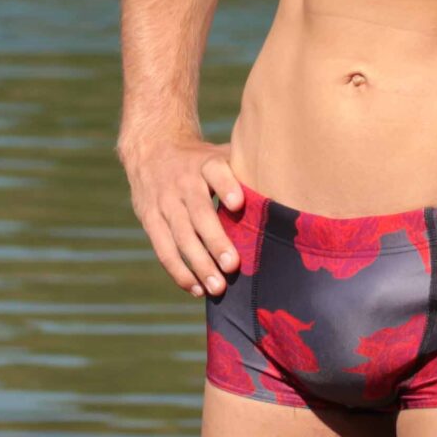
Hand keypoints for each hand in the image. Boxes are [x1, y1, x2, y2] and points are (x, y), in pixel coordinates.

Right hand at [119, 131, 245, 296]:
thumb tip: (287, 191)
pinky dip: (179, 272)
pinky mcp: (150, 219)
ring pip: (180, 236)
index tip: (239, 203)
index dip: (226, 187)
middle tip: (232, 266)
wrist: (152, 148)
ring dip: (198, 264)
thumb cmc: (200, 160)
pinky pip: (163, 249)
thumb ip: (244, 171)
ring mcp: (164, 202)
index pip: (216, 172)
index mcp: (205, 164)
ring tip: (217, 287)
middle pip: (198, 213)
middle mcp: (183, 182)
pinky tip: (196, 289)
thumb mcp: (219, 155)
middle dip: (215, 241)